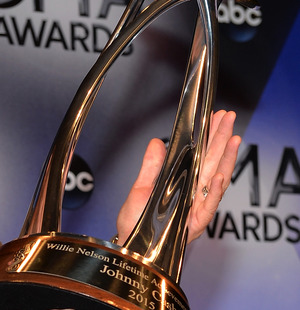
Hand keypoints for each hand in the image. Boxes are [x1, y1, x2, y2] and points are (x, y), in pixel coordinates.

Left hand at [115, 110, 240, 241]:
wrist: (130, 246)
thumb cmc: (137, 221)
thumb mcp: (141, 188)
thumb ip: (151, 166)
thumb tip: (156, 142)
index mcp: (182, 183)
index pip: (200, 156)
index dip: (208, 137)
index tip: (215, 118)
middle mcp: (193, 194)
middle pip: (210, 162)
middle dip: (220, 139)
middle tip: (228, 117)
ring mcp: (196, 207)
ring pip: (214, 180)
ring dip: (224, 160)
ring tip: (232, 140)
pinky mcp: (194, 222)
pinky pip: (207, 206)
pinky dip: (214, 191)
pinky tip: (220, 176)